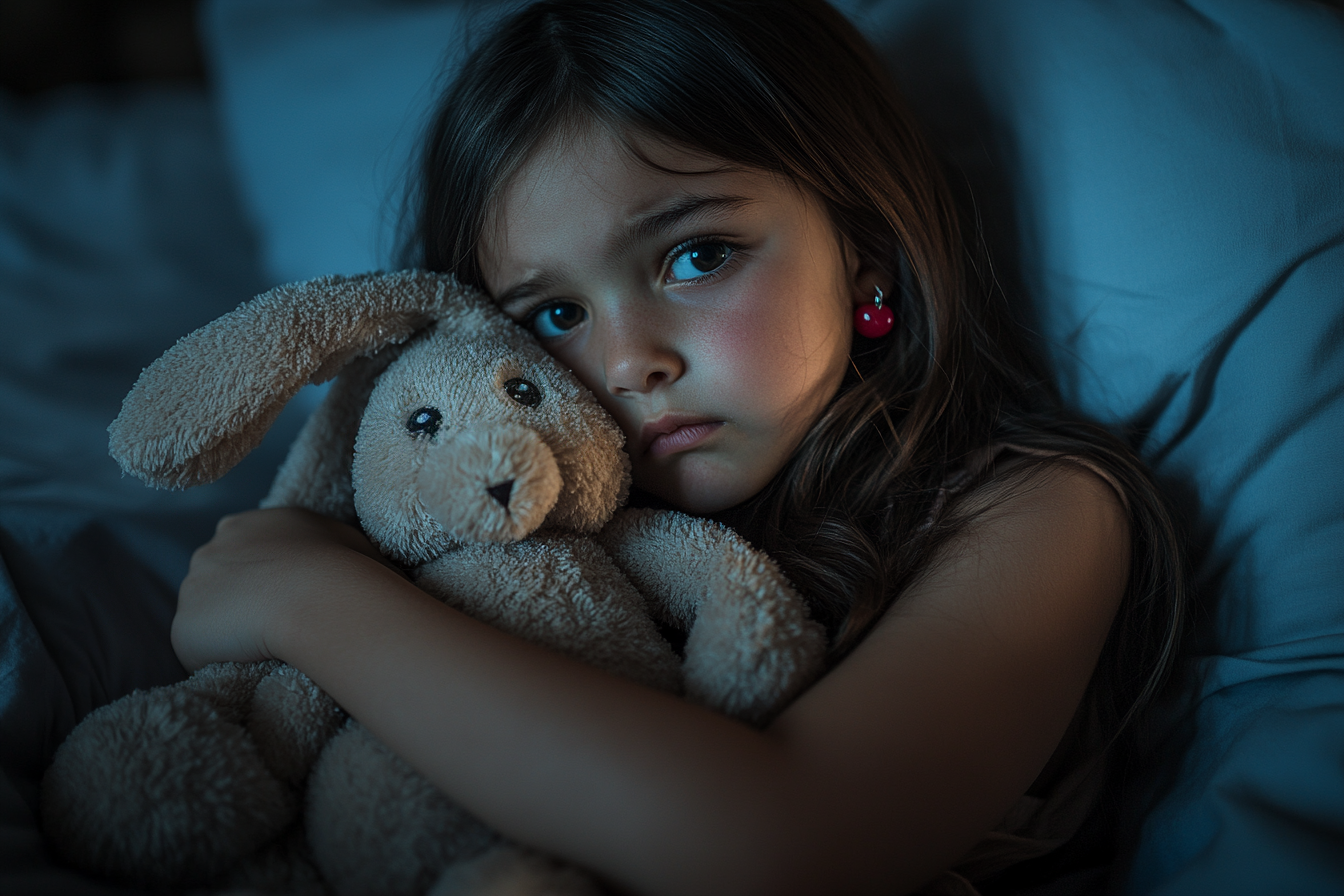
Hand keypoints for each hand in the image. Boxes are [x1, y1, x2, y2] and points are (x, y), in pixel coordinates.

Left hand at [173, 507, 397, 669]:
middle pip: (216, 585)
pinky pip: (201, 653)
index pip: (243, 553)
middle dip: (239, 605)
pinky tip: (252, 661)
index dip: (262, 579)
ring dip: (229, 634)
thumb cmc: (344, 568)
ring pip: (207, 620)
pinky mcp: (183, 630)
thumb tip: (360, 564)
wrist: (316, 597)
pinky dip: (222, 661)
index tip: (285, 599)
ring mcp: (191, 589)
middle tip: (275, 627)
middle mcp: (211, 549)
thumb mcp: (348, 541)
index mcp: (247, 526)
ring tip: (266, 648)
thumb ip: (333, 547)